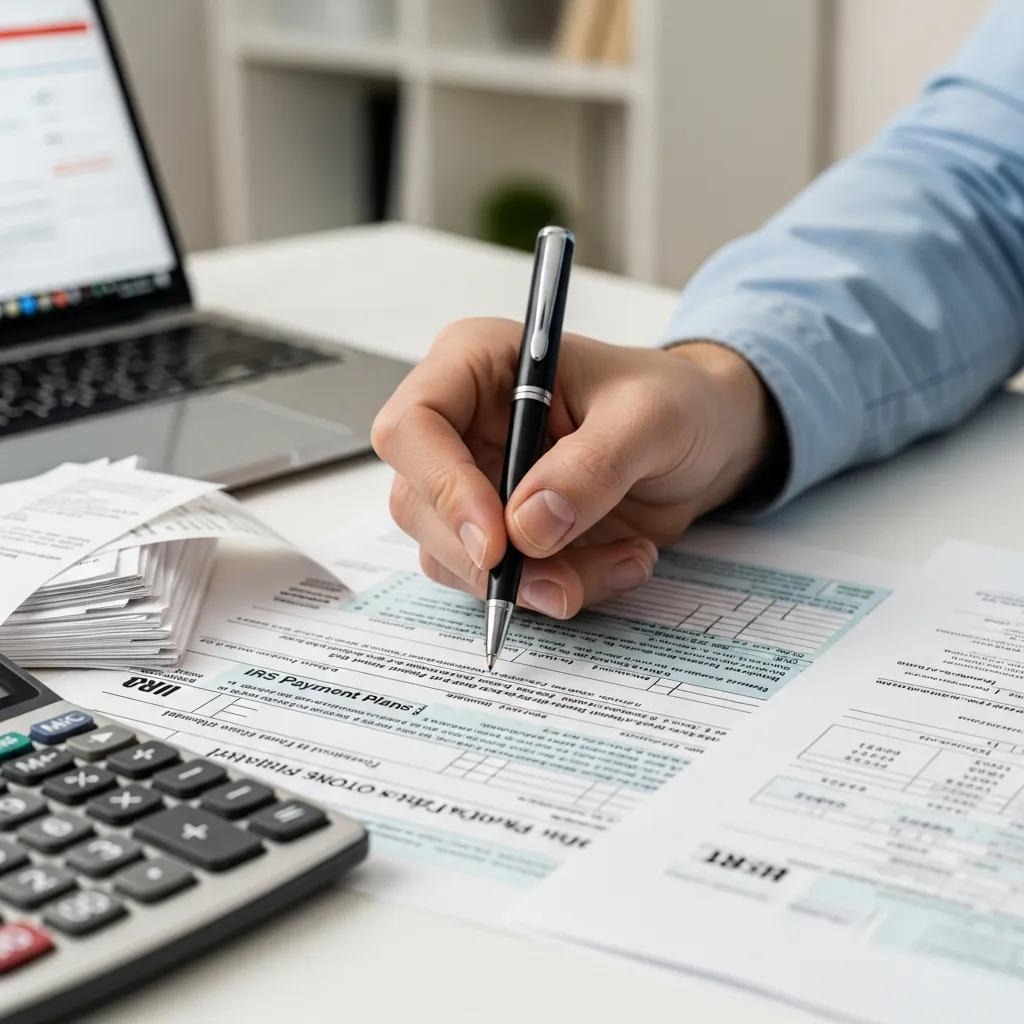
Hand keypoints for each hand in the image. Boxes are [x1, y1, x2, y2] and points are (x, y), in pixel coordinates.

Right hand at [372, 318, 781, 618]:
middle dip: (490, 560)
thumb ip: (594, 465)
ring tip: (625, 557)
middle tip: (563, 582)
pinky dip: (560, 588)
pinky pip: (501, 583)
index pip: (412, 426)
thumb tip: (527, 526)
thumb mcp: (652, 418)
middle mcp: (462, 426)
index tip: (498, 543)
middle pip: (418, 504)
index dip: (442, 487)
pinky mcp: (501, 533)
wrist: (706, 439)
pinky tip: (619, 561)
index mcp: (478, 365)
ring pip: (454, 557)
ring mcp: (476, 484)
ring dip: (538, 581)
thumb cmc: (676, 402)